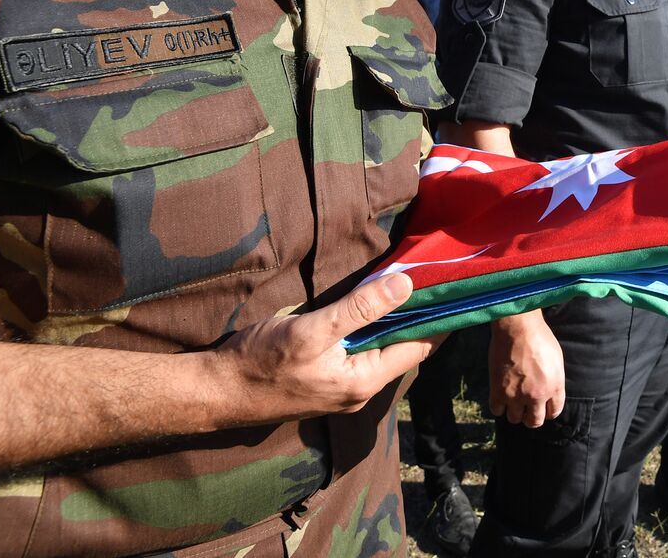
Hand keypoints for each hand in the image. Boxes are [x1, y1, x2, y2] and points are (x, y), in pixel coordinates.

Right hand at [214, 272, 438, 423]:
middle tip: (433, 276)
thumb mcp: (312, 329)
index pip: (419, 346)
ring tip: (410, 283)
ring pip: (381, 350)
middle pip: (403, 348)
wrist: (215, 392)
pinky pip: (361, 353)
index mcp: (363, 381)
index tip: (453, 284)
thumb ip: (360, 308)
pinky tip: (372, 306)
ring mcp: (343, 388)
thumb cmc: (259, 362)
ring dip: (394, 321)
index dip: (438, 316)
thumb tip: (405, 284)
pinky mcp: (326, 381)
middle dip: (418, 315)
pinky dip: (372, 329)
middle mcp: (359, 390)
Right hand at [489, 310, 564, 427]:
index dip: (548, 411)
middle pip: (534, 422)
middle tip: (526, 408)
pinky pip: (497, 411)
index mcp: (554, 387)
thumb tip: (550, 392)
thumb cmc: (539, 338)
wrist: (518, 328)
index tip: (542, 407)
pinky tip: (500, 395)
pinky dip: (499, 406)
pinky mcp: (498, 392)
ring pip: (515, 419)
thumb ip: (554, 380)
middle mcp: (537, 396)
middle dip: (531, 417)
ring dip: (514, 411)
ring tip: (513, 400)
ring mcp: (517, 396)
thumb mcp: (556, 360)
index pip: (554, 413)